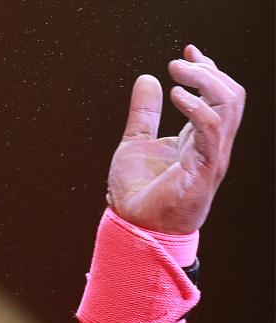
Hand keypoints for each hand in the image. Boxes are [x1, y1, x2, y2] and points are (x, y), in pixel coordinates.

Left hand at [105, 44, 244, 233]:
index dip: (208, 69)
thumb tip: (147, 79)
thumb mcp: (135, 142)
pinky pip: (211, 129)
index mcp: (199, 138)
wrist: (133, 227)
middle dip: (208, 71)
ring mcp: (211, 156)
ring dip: (205, 81)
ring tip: (177, 73)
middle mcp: (211, 145)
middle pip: (231, 95)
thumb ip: (144, 113)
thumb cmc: (137, 194)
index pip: (219, 96)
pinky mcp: (203, 169)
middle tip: (178, 63)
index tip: (188, 52)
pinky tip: (176, 96)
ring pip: (229, 106)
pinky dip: (197, 106)